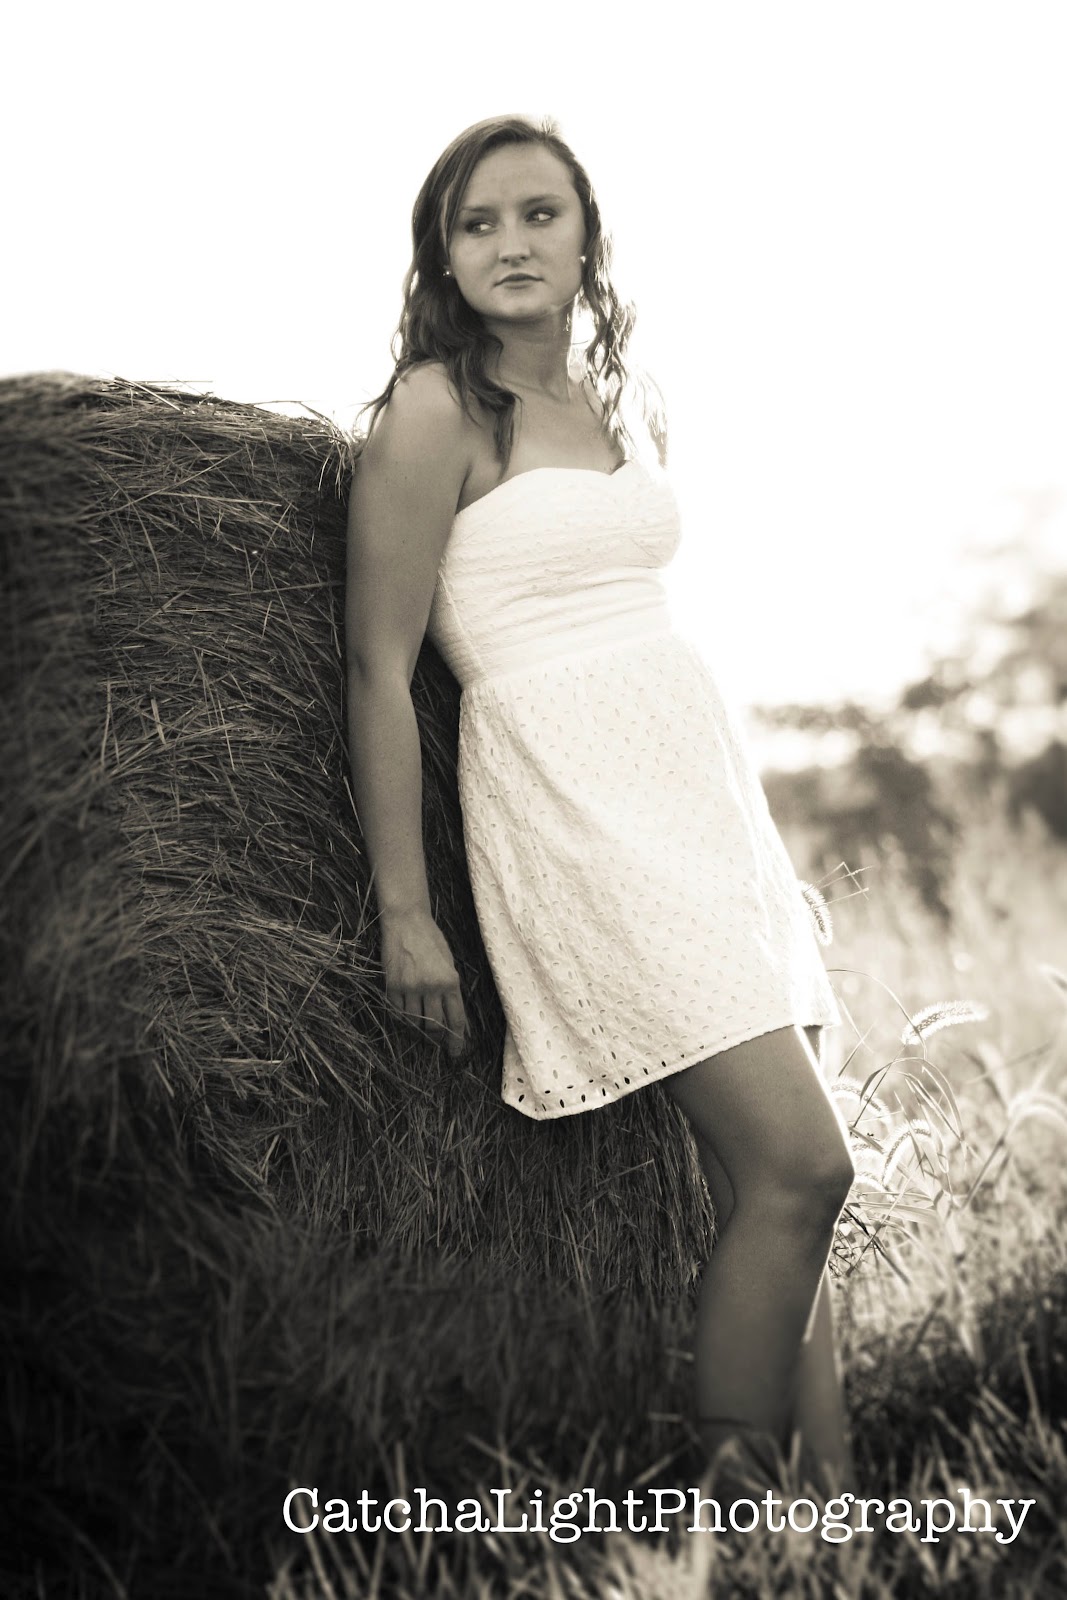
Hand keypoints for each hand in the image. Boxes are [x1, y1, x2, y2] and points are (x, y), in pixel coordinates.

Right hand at [379, 906, 468, 1058]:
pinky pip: (397, 1011)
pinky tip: (406, 1018)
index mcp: (450, 981)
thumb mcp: (449, 962)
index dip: (457, 1039)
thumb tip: (453, 1015)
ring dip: (418, 1029)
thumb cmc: (431, 939)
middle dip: (437, 1038)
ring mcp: (410, 987)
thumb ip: (451, 988)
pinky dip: (402, 1018)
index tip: (456, 1051)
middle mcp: (431, 986)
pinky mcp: (392, 984)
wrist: (406, 921)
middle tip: (437, 1044)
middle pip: (435, 1025)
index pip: (456, 1018)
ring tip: (421, 1031)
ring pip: (414, 1021)